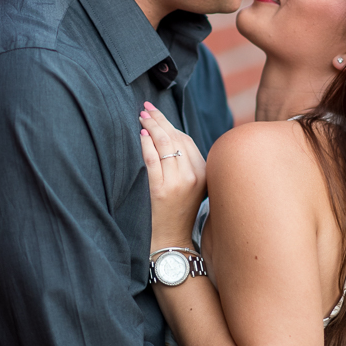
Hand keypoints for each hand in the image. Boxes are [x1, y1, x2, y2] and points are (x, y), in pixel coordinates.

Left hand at [139, 103, 206, 250]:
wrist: (173, 238)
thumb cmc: (180, 210)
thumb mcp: (193, 185)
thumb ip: (187, 162)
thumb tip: (169, 133)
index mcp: (204, 172)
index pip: (186, 140)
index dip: (171, 124)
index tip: (158, 113)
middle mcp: (194, 175)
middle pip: (176, 138)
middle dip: (160, 120)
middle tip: (146, 107)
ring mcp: (178, 182)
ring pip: (165, 145)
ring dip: (151, 126)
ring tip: (141, 115)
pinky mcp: (161, 189)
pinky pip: (152, 159)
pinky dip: (146, 144)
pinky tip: (140, 134)